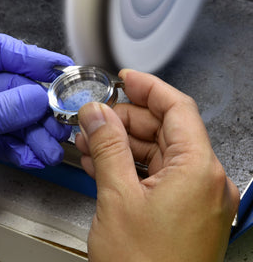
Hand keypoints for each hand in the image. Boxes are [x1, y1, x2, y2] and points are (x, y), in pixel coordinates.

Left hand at [0, 34, 72, 252]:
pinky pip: (6, 142)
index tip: (60, 67)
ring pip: (13, 118)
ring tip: (49, 149)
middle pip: (13, 88)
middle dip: (38, 104)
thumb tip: (36, 97)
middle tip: (60, 120)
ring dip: (35, 132)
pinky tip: (34, 157)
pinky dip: (22, 149)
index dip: (31, 56)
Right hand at [75, 69, 239, 261]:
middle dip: (125, 119)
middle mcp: (204, 183)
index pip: (178, 109)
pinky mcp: (180, 214)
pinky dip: (127, 165)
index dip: (149, 87)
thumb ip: (106, 145)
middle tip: (94, 116)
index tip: (125, 79)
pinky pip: (154, 175)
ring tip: (88, 140)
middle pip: (164, 130)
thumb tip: (96, 113)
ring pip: (156, 153)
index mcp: (198, 171)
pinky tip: (100, 163)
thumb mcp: (117, 196)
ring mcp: (193, 200)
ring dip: (121, 142)